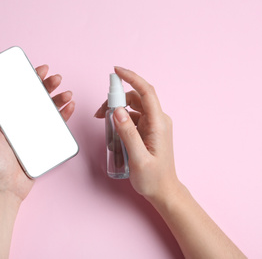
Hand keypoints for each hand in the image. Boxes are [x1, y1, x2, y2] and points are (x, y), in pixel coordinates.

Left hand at [0, 65, 74, 201]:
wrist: (6, 189)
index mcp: (4, 116)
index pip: (16, 91)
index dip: (26, 78)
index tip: (35, 69)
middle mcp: (18, 120)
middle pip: (34, 97)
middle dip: (46, 85)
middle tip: (55, 77)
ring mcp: (32, 130)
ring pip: (47, 109)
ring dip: (58, 98)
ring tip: (66, 92)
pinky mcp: (43, 140)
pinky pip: (55, 125)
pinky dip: (64, 115)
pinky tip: (69, 107)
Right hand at [95, 66, 180, 201]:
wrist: (163, 191)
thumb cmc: (153, 179)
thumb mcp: (138, 158)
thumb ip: (128, 134)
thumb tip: (117, 111)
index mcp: (158, 123)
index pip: (146, 92)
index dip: (132, 78)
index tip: (116, 71)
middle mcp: (158, 120)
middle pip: (136, 98)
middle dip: (116, 100)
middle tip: (99, 113)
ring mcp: (153, 125)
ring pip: (133, 107)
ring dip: (117, 111)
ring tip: (103, 123)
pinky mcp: (148, 131)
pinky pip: (133, 118)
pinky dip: (120, 120)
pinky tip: (112, 132)